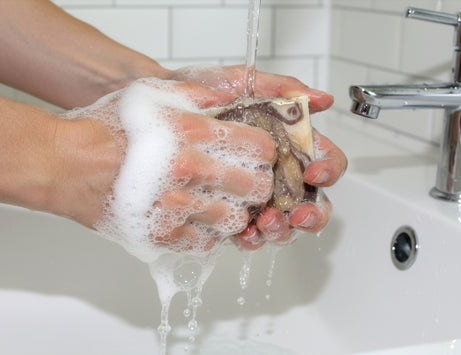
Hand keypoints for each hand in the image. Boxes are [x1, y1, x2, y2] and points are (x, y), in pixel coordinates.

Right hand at [50, 79, 276, 254]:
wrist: (64, 164)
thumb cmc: (104, 129)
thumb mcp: (152, 96)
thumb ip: (199, 95)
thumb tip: (234, 100)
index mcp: (190, 132)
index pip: (258, 148)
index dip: (263, 153)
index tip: (257, 156)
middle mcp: (186, 170)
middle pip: (254, 188)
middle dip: (256, 186)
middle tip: (246, 184)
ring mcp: (173, 207)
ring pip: (233, 221)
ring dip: (233, 213)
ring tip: (221, 204)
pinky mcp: (158, 235)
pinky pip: (203, 245)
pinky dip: (206, 235)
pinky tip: (197, 221)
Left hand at [165, 65, 346, 248]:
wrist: (161, 109)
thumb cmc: (201, 94)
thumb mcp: (240, 83)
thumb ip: (281, 89)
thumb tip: (323, 100)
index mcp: (289, 144)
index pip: (325, 160)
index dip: (328, 169)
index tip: (314, 173)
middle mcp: (279, 173)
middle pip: (313, 201)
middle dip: (312, 213)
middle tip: (297, 214)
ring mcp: (258, 196)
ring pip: (286, 223)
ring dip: (283, 229)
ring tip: (266, 223)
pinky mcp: (234, 211)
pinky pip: (252, 233)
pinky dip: (253, 238)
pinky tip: (245, 233)